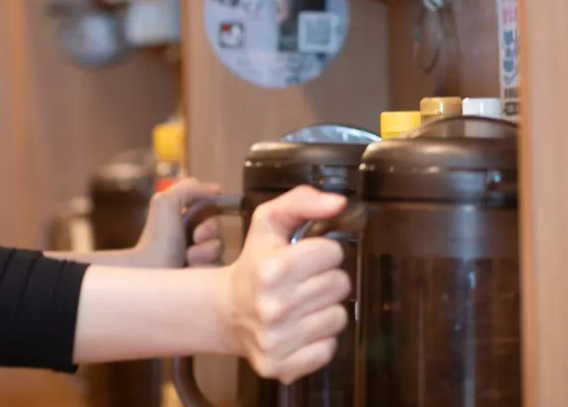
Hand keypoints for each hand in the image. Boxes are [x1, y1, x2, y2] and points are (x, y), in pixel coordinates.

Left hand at [135, 178, 223, 267]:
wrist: (150, 275)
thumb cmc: (156, 239)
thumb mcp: (166, 203)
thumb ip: (188, 188)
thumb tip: (216, 189)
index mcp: (183, 225)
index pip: (212, 217)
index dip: (211, 218)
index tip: (202, 220)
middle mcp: (191, 244)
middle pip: (219, 234)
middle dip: (210, 233)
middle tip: (196, 238)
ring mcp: (198, 265)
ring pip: (220, 253)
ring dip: (207, 253)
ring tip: (189, 259)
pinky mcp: (202, 283)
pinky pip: (218, 272)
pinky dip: (206, 269)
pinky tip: (191, 271)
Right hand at [220, 185, 349, 383]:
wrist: (227, 311)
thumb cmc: (254, 263)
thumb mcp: (269, 222)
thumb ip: (302, 200)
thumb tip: (339, 202)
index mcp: (271, 269)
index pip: (333, 253)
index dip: (323, 251)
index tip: (307, 256)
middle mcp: (273, 307)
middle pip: (340, 285)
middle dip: (327, 278)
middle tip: (306, 281)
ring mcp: (276, 340)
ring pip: (338, 318)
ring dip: (325, 309)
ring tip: (304, 304)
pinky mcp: (280, 366)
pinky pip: (328, 350)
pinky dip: (319, 340)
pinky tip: (300, 329)